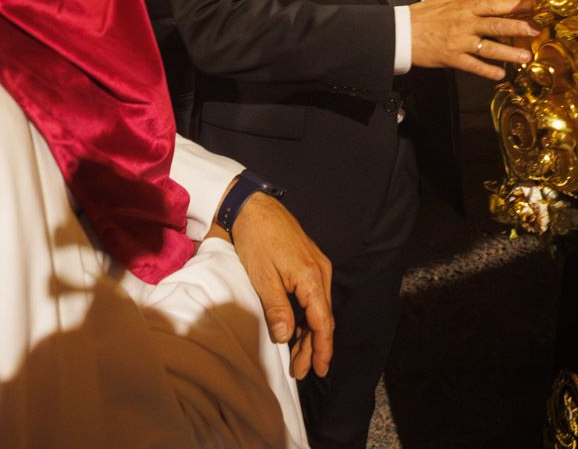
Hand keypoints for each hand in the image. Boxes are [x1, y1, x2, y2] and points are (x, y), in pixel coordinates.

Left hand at [217, 192, 333, 379]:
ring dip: (309, 334)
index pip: (323, 322)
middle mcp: (321, 273)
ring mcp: (317, 267)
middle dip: (313, 347)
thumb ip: (277, 308)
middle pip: (323, 318)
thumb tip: (286, 338)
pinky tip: (295, 330)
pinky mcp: (309, 264)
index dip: (322, 349)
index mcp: (312, 278)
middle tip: (301, 371)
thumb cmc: (257, 239)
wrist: (254, 207)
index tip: (319, 369)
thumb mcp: (262, 277)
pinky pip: (313, 297)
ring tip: (297, 357)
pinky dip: (305, 317)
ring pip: (318, 309)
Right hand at [408, 0, 537, 79]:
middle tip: (536, 31)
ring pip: (489, 48)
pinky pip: (473, 66)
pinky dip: (487, 71)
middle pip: (496, 25)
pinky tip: (500, 75)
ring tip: (526, 57)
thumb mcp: (445, 1)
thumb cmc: (422, 15)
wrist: (400, 32)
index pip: (494, 4)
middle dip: (518, 28)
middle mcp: (465, 23)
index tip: (531, 5)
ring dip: (509, 54)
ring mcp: (459, 42)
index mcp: (464, 7)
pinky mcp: (452, 58)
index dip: (514, 5)